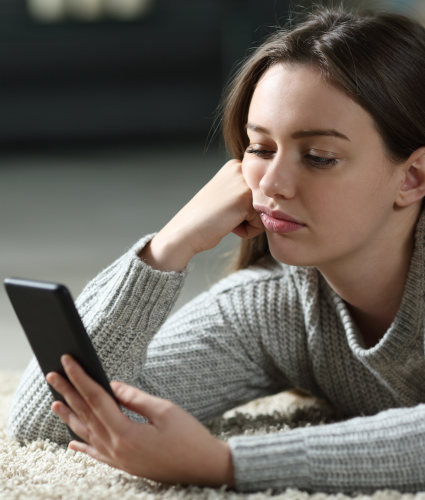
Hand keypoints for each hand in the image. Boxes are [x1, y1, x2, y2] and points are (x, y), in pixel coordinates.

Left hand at [46, 355, 233, 486]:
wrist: (204, 468)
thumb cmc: (189, 437)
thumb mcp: (164, 410)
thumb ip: (135, 398)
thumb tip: (112, 385)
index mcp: (126, 432)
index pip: (96, 398)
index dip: (81, 378)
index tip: (68, 362)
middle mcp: (116, 448)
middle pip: (86, 414)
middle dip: (68, 392)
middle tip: (52, 375)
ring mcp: (119, 460)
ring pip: (87, 434)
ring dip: (70, 416)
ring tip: (55, 402)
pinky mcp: (125, 466)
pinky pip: (96, 454)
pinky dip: (83, 445)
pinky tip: (72, 441)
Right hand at [140, 159, 263, 270]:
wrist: (185, 231)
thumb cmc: (206, 219)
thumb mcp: (228, 196)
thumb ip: (249, 192)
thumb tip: (281, 198)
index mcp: (236, 165)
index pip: (263, 192)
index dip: (248, 208)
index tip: (227, 208)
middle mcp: (241, 168)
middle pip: (267, 201)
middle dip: (251, 215)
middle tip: (225, 215)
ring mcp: (243, 182)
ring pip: (266, 212)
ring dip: (250, 223)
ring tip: (226, 220)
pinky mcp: (244, 199)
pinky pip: (261, 223)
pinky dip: (247, 231)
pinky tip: (227, 225)